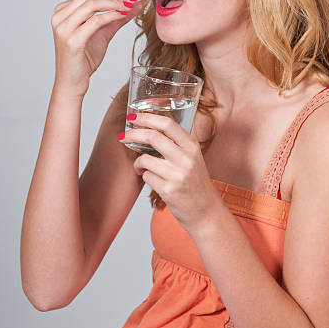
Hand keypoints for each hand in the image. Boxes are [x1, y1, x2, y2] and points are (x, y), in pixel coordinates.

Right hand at [51, 0, 142, 96]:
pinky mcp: (71, 40)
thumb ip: (117, 17)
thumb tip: (135, 4)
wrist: (72, 82)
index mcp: (64, 11)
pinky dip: (111, 16)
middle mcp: (60, 16)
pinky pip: (94, 22)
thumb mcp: (103, 33)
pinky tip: (124, 15)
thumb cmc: (84, 59)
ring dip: (116, 3)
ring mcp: (63, 28)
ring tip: (132, 4)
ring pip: (92, 4)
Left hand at [118, 113, 222, 235]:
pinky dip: (145, 176)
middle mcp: (186, 158)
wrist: (206, 211)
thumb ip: (176, 143)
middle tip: (122, 136)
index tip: (133, 117)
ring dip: (138, 163)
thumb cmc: (195, 183)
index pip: (168, 124)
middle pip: (152, 137)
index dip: (147, 118)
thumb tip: (148, 129)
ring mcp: (178, 175)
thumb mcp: (193, 158)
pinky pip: (145, 177)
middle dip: (132, 134)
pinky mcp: (169, 190)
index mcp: (192, 146)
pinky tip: (154, 180)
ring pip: (144, 159)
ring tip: (142, 167)